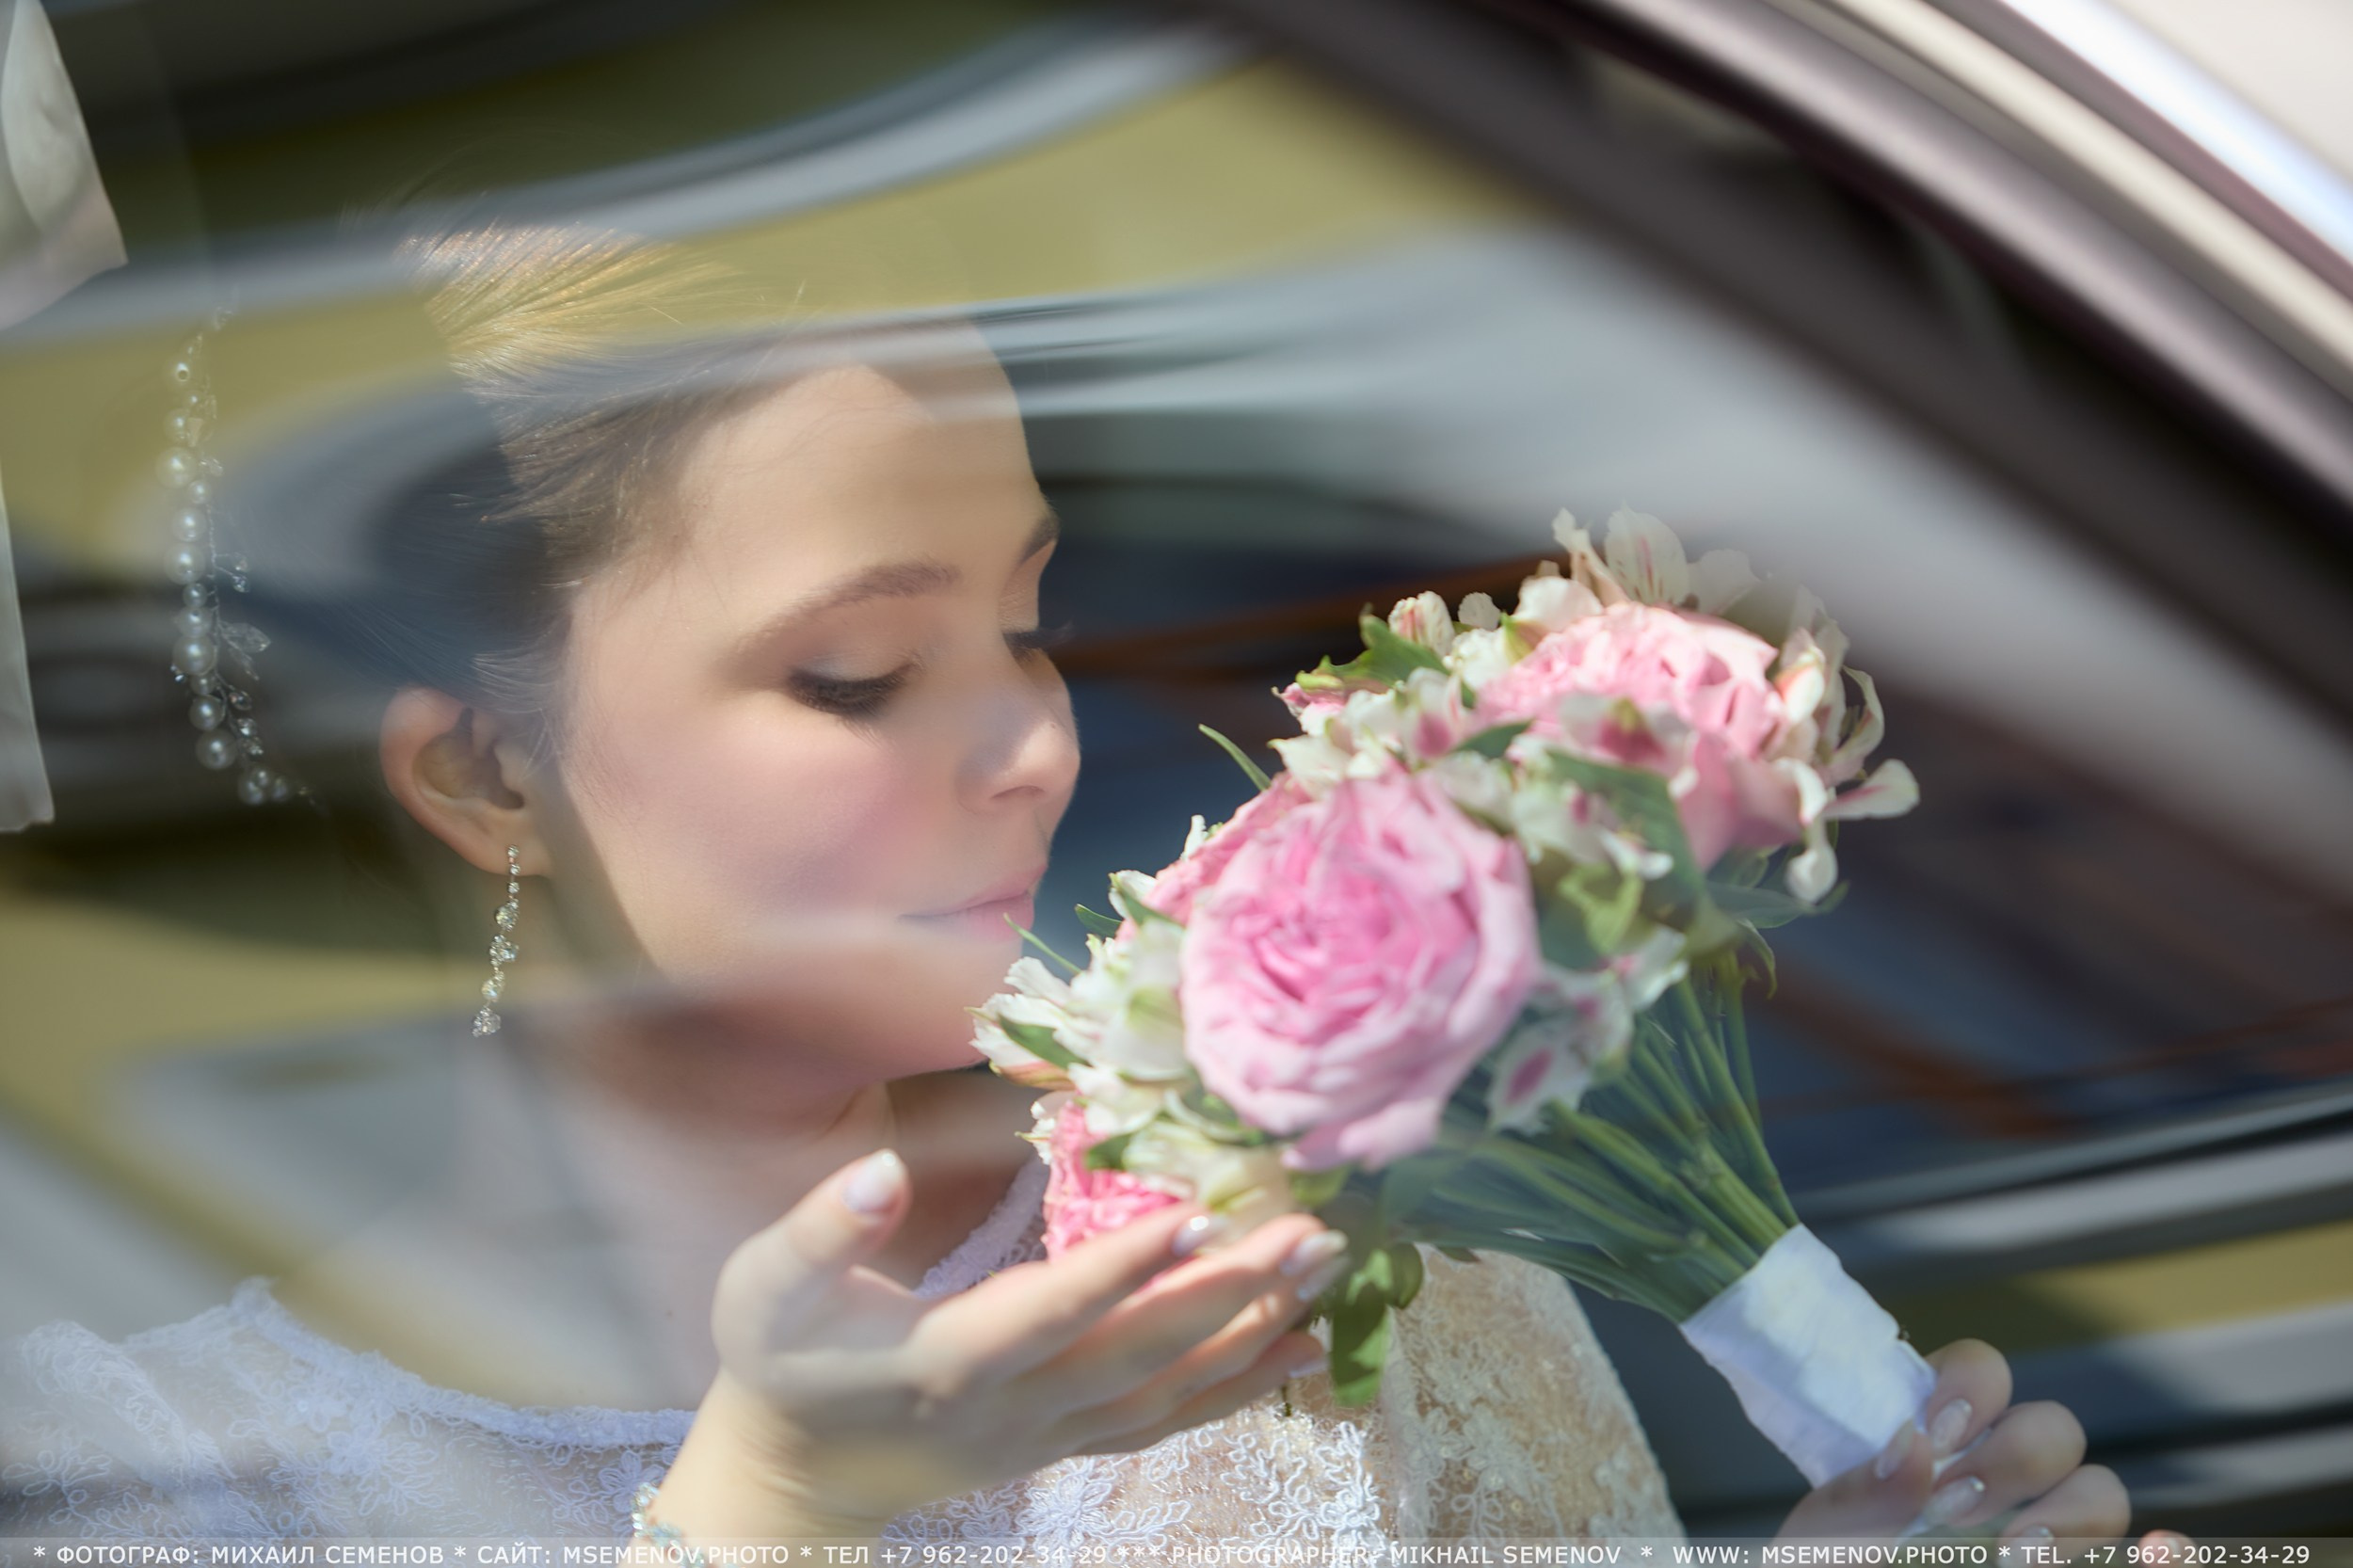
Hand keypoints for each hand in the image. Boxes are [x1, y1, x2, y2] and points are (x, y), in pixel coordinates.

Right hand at [652, 1149, 1348, 1539]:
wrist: (794, 1475)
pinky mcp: (1068, 1441)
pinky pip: (1166, 1420)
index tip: (1198, 1212)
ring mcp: (1049, 1435)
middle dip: (1230, 1292)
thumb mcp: (764, 1288)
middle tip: (1308, 1230)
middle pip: (1138, 1353)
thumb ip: (820, 1231)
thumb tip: (876, 1171)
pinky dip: (1238, 1390)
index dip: (1124, 1268)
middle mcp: (1013, 1408)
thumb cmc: (780, 1360)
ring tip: (1325, 1271)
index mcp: (943, 1361)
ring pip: (1167, 1390)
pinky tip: (1300, 1350)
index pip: (1050, 1312)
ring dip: (1251, 1333)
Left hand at [1777, 1339, 2162, 1545]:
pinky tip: (2157, 1554)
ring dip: (2073, 1514)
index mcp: (1933, 1443)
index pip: (1980, 1370)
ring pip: (2100, 1494)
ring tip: (2012, 1553)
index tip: (1932, 1433)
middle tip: (1957, 1508)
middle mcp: (1996, 1480)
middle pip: (2052, 1429)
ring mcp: (2039, 1533)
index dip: (1971, 1384)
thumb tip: (1912, 1449)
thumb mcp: (1817, 1546)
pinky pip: (2143, 1556)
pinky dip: (2160, 1556)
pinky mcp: (2070, 1566)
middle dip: (2016, 1458)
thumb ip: (1854, 1505)